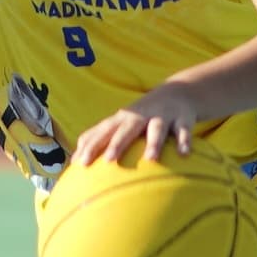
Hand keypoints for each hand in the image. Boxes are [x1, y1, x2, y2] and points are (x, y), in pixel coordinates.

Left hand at [72, 83, 207, 164]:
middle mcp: (140, 116)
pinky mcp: (182, 119)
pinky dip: (184, 141)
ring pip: (156, 129)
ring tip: (151, 159)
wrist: (177, 92)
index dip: (91, 146)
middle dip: (117, 144)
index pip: (103, 132)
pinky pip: (184, 131)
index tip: (80, 164)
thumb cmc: (140, 116)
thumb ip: (98, 139)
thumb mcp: (119, 123)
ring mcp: (161, 116)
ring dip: (154, 143)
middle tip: (109, 161)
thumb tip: (72, 163)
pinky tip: (184, 154)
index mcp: (122, 119)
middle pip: (126, 129)